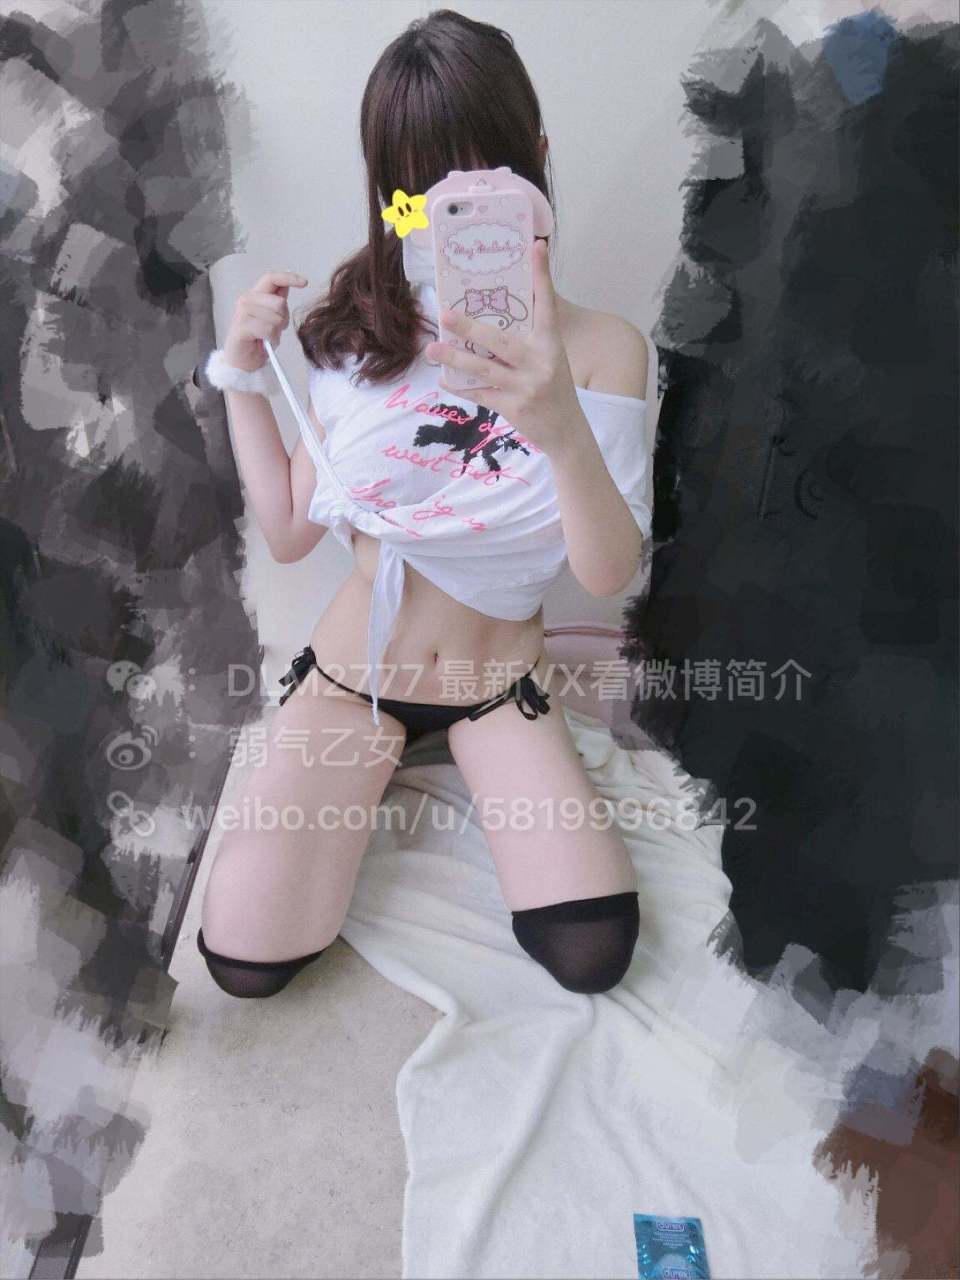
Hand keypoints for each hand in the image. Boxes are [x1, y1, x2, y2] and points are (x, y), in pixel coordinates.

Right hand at [224, 269, 307, 371]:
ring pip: (275, 317)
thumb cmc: (258, 339)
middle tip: (274, 329)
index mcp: (255, 295)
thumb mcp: (272, 317)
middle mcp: (247, 300)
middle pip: (279, 302)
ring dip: (277, 331)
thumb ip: (277, 301)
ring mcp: (242, 313)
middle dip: (283, 319)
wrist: (244, 361)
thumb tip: (287, 284)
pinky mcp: (241, 327)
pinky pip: (268, 329)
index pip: (272, 278)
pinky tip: (265, 343)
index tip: (304, 282)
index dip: (289, 278)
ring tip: (268, 337)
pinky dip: (271, 339)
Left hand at [424, 240, 583, 454]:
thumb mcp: (550, 358)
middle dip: (470, 329)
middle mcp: (540, 363)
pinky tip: (444, 378)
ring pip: (484, 369)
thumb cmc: (553, 388)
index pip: (546, 305)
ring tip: (432, 349)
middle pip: (500, 341)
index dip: (542, 276)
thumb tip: (492, 320)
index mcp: (550, 345)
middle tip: (446, 315)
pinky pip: (480, 394)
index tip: (536, 247)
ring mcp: (526, 387)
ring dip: (455, 359)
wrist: (566, 431)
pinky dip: (460, 386)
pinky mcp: (513, 407)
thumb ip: (528, 340)